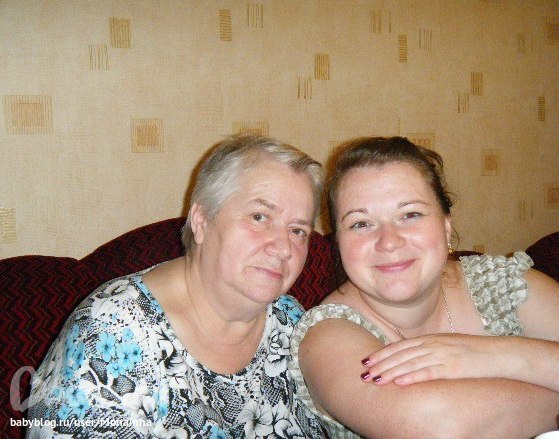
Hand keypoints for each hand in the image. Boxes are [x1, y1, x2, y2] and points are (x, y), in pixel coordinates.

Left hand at [360, 334, 508, 385]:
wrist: (499, 353)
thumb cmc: (474, 351)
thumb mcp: (447, 345)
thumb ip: (429, 349)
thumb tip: (411, 358)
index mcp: (431, 338)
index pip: (400, 346)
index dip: (382, 353)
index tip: (367, 361)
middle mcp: (433, 344)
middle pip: (401, 355)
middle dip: (380, 364)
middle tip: (364, 372)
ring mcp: (442, 355)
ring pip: (410, 364)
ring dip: (390, 372)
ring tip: (375, 380)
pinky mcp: (453, 368)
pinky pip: (428, 373)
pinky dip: (412, 377)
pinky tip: (399, 382)